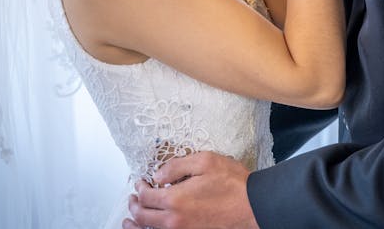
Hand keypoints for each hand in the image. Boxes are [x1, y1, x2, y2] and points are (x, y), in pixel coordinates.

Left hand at [123, 152, 258, 228]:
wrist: (253, 207)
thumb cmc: (231, 183)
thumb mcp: (204, 161)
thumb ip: (176, 166)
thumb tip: (158, 174)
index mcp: (176, 200)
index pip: (146, 196)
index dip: (139, 187)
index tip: (140, 181)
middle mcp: (175, 221)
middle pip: (143, 218)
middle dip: (134, 206)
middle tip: (132, 198)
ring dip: (137, 225)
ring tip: (130, 220)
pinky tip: (153, 228)